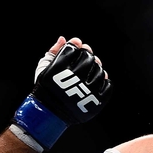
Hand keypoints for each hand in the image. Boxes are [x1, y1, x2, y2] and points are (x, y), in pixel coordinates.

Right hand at [11, 36, 112, 151]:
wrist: (50, 113)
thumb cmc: (46, 88)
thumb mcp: (44, 68)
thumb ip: (54, 52)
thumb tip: (64, 39)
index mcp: (58, 70)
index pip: (73, 49)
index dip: (76, 45)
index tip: (76, 47)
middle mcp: (73, 80)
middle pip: (88, 58)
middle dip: (87, 54)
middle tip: (85, 57)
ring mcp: (86, 91)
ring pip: (99, 70)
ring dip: (96, 67)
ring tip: (89, 71)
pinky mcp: (96, 102)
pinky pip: (108, 85)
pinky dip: (105, 81)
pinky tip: (97, 81)